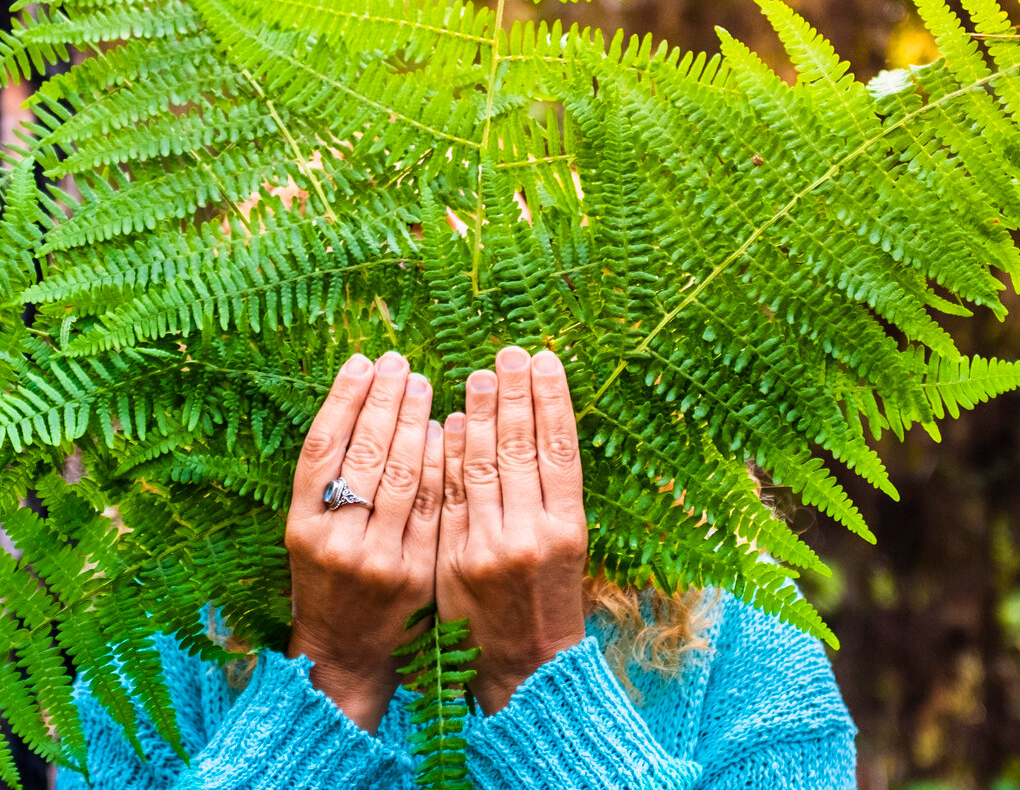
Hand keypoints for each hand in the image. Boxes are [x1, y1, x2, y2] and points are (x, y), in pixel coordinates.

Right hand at [285, 351, 444, 730]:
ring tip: (421, 384)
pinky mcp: (414, 572)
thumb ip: (326, 483)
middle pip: (361, 454)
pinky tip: (444, 431)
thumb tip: (360, 405)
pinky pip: (429, 506)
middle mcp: (333, 540)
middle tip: (399, 363)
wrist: (345, 653)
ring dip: (413, 423)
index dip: (342, 399)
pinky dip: (437, 465)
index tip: (361, 363)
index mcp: (299, 525)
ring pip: (398, 475)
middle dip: (382, 401)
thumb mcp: (308, 535)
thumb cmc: (326, 583)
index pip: (321, 447)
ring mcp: (376, 558)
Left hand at [438, 346, 589, 711]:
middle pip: (522, 449)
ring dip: (481, 416)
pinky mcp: (456, 560)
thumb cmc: (548, 601)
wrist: (525, 666)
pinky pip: (450, 497)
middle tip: (507, 353)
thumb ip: (548, 496)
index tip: (544, 360)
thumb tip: (530, 429)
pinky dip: (451, 457)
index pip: (560, 449)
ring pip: (483, 467)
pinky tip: (452, 424)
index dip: (551, 400)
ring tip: (477, 375)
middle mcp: (533, 534)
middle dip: (514, 396)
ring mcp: (491, 547)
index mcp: (569, 528)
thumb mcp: (566, 549)